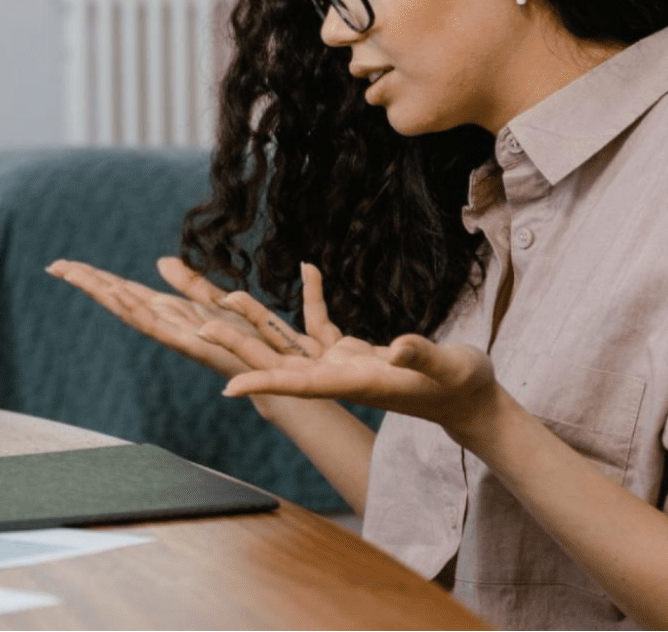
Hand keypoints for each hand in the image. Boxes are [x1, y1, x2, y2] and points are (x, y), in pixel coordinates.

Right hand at [46, 256, 271, 378]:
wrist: (280, 373)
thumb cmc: (254, 340)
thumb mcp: (218, 301)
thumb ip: (189, 283)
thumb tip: (159, 260)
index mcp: (172, 312)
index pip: (126, 291)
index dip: (96, 278)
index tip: (65, 264)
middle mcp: (167, 325)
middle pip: (119, 299)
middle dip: (88, 283)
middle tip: (54, 265)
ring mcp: (175, 337)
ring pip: (130, 312)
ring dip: (102, 293)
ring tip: (74, 274)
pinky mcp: (192, 346)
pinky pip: (158, 326)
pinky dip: (135, 309)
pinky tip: (116, 293)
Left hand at [201, 263, 501, 441]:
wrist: (468, 399)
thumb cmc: (461, 386)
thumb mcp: (447, 367)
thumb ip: (420, 355)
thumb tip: (397, 346)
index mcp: (355, 383)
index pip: (299, 384)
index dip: (263, 382)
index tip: (227, 385)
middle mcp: (339, 377)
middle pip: (279, 362)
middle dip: (239, 347)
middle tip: (199, 329)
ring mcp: (343, 365)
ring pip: (289, 343)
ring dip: (259, 321)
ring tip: (225, 295)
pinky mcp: (353, 353)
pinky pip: (322, 323)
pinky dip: (314, 298)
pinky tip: (309, 269)